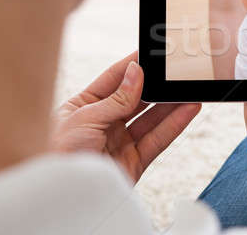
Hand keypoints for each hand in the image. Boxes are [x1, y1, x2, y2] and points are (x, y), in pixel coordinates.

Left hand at [50, 51, 200, 182]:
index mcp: (84, 107)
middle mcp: (104, 123)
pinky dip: (175, 124)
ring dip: (171, 104)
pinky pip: (158, 139)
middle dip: (156, 85)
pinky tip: (188, 109)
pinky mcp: (134, 162)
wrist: (60, 196)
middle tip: (175, 70)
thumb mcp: (85, 118)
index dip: (133, 65)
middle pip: (136, 99)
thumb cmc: (57, 154)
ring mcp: (120, 142)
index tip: (151, 51)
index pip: (113, 79)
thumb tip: (136, 72)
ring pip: (151, 119)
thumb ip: (116, 98)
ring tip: (189, 88)